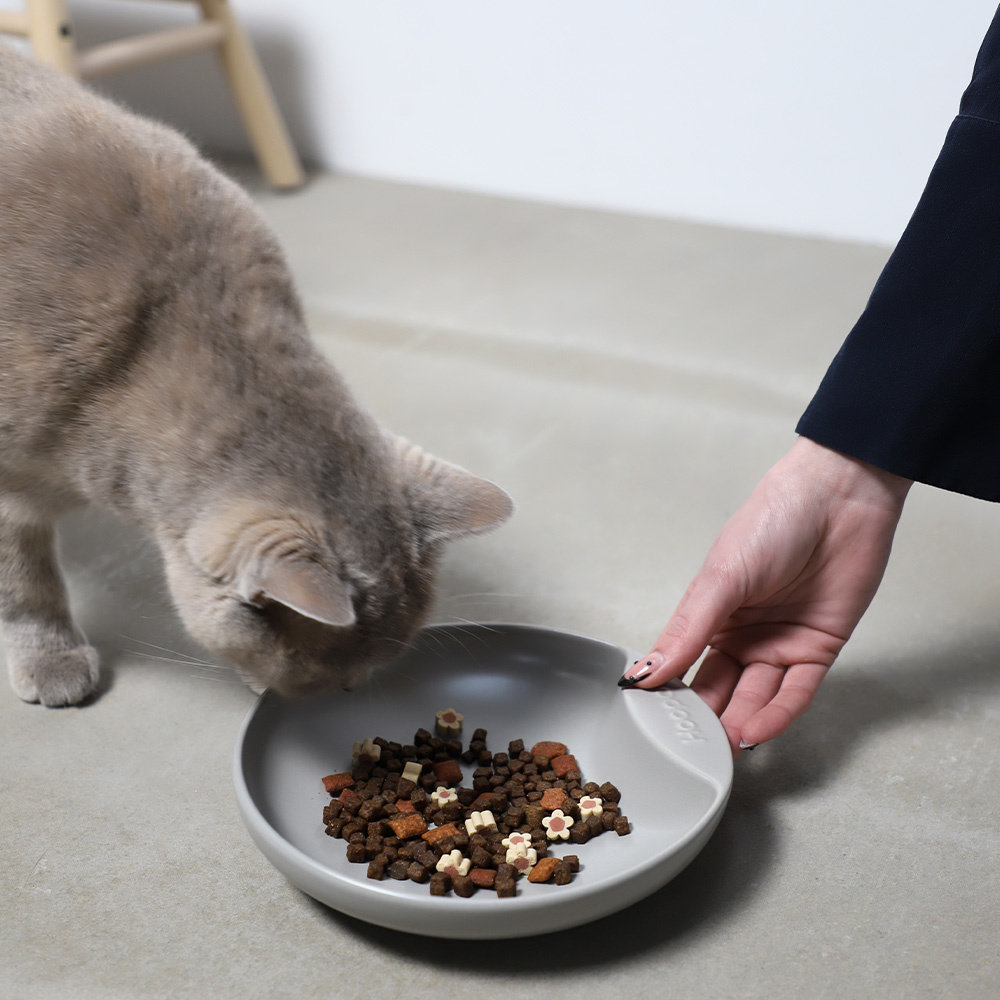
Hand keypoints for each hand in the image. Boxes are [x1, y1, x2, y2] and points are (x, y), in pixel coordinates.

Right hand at [623, 436, 911, 752]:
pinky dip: (778, 714)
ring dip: (741, 725)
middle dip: (706, 723)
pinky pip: (797, 693)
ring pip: (757, 698)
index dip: (670, 697)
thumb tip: (644, 670)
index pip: (685, 667)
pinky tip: (757, 731)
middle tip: (688, 754)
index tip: (653, 726)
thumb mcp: (720, 577)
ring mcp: (782, 643)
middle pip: (721, 690)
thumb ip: (686, 629)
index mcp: (712, 616)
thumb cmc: (774, 520)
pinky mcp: (819, 650)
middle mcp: (745, 634)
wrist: (839, 499)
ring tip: (720, 751)